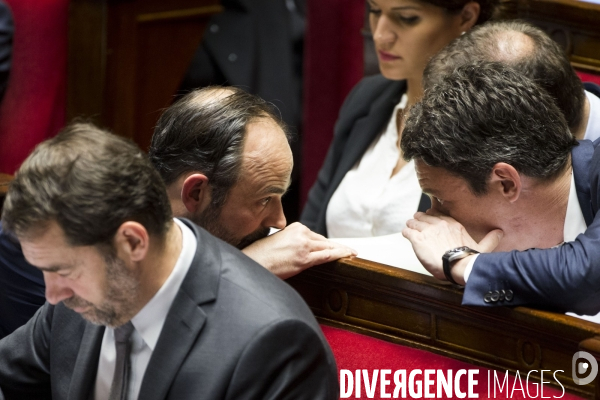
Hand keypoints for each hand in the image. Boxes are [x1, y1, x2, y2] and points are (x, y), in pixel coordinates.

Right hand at [242, 222, 356, 279]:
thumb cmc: (259, 256)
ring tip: (353, 254)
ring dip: (343, 251)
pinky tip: (348, 256)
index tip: (338, 247)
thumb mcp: (276, 241)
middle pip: (325, 241)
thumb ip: (290, 243)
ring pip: (328, 248)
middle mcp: (301, 233)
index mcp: (294, 228)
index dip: (328, 244)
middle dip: (338, 247)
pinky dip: (339, 255)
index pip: (316, 236)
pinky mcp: (303, 259)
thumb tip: (298, 251)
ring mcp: (303, 246)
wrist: (252, 263)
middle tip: (352, 251)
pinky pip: (326, 256)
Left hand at [402, 211, 502, 282]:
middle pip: (424, 216)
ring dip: (411, 225)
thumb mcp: (483, 247)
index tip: (430, 216)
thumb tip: (501, 232)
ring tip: (410, 227)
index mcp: (452, 224)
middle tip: (417, 222)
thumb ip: (491, 239)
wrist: (458, 266)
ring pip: (414, 221)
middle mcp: (439, 224)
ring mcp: (427, 230)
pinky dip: (406, 232)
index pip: (438, 212)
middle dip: (420, 219)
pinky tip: (406, 234)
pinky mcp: (418, 239)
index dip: (432, 214)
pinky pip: (407, 231)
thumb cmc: (469, 258)